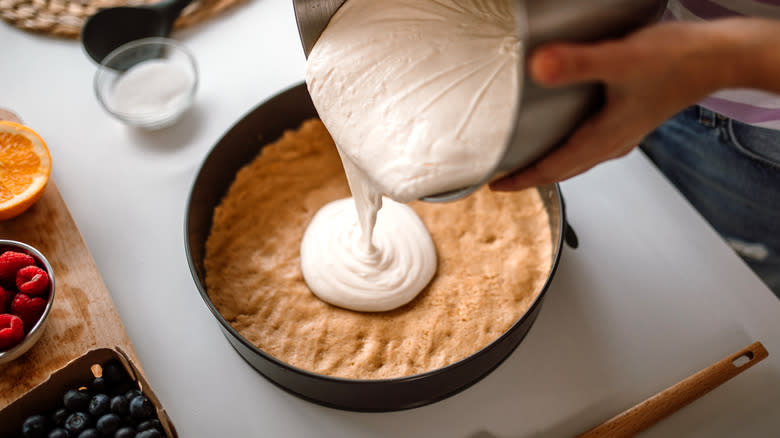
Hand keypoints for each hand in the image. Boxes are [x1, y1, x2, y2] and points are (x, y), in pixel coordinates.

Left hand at [490, 19, 751, 190]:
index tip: (494, 186)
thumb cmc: (678, 60)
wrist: (719, 56)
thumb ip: (578, 64)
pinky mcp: (630, 118)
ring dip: (551, 164)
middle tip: (503, 180)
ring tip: (527, 162)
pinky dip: (569, 147)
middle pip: (562, 170)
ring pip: (577, 159)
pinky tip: (566, 132)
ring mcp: (623, 132)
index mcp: (605, 139)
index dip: (521, 179)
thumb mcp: (621, 60)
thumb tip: (539, 67)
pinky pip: (590, 143)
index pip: (552, 169)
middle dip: (531, 177)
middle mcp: (613, 142)